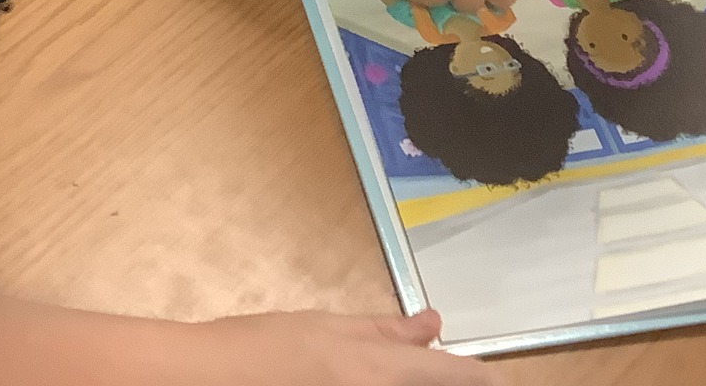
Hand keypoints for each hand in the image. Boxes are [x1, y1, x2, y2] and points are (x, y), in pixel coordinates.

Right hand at [182, 308, 489, 384]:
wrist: (208, 380)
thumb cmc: (265, 346)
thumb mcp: (328, 327)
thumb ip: (385, 330)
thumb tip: (433, 325)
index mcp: (382, 370)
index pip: (460, 378)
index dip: (484, 379)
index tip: (497, 380)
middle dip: (446, 383)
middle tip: (431, 366)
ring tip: (365, 370)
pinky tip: (352, 381)